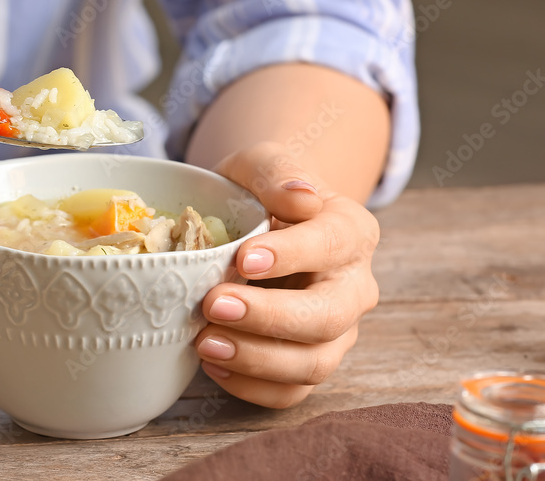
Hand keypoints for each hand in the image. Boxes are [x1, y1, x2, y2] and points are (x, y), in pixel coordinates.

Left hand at [195, 141, 380, 407]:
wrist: (258, 221)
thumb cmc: (260, 192)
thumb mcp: (262, 164)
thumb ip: (278, 174)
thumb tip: (300, 198)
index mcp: (351, 231)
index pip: (332, 245)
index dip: (291, 255)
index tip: (244, 259)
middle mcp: (353, 287)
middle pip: (327, 316)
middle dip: (269, 317)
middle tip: (213, 304)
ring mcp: (336, 332)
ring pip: (313, 363)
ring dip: (256, 359)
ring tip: (203, 342)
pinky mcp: (309, 363)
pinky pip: (291, 392)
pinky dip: (252, 387)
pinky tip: (213, 366)